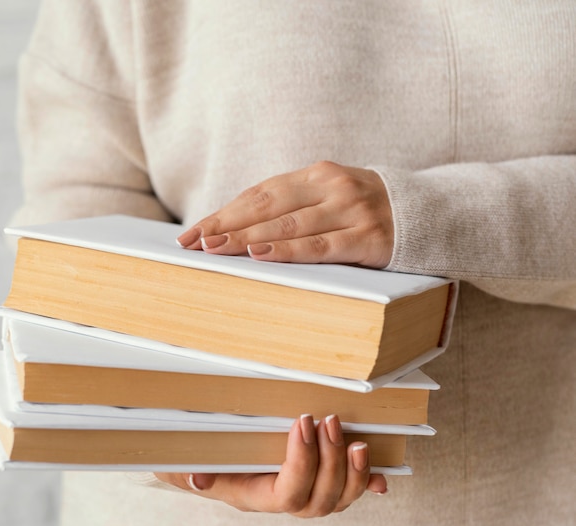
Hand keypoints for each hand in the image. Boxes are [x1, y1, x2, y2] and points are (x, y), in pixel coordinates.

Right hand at [154, 414, 387, 516]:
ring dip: (351, 471)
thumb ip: (187, 470)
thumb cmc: (195, 459)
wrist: (202, 459)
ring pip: (336, 499)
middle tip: (329, 421)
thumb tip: (197, 480)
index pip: (286, 493)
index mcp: (253, 494)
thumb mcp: (182, 463)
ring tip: (355, 440)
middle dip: (330, 461)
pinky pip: (345, 491)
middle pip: (318, 501)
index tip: (302, 422)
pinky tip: (380, 476)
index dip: (301, 462)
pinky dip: (364, 483)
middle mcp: (281, 499)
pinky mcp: (314, 478)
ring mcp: (300, 491)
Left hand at [177, 161, 393, 267]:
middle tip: (193, 243)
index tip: (194, 231)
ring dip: (248, 238)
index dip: (225, 212)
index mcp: (318, 174)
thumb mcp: (331, 196)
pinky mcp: (367, 239)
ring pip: (289, 226)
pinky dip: (288, 251)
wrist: (429, 213)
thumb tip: (241, 229)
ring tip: (215, 249)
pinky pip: (320, 246)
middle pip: (267, 207)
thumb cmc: (367, 209)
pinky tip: (260, 255)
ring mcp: (351, 212)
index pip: (260, 193)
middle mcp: (332, 187)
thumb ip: (296, 205)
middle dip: (226, 226)